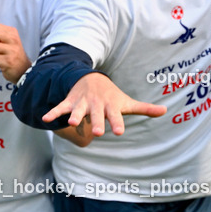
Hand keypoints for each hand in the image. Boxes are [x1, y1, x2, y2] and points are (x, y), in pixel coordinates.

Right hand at [43, 72, 165, 136]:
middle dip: (98, 122)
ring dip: (76, 116)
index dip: (117, 123)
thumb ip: (145, 108)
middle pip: (97, 115)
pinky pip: (61, 107)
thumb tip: (165, 111)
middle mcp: (97, 105)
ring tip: (73, 123)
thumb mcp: (127, 102)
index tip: (119, 132)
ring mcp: (82, 103)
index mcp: (111, 106)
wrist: (92, 79)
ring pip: (78, 111)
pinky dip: (54, 112)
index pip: (116, 116)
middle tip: (100, 132)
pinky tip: (45, 119)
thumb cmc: (112, 97)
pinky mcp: (70, 102)